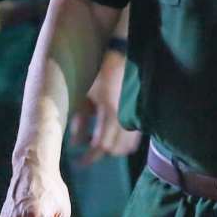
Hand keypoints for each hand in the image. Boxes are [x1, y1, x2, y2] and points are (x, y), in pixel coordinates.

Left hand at [68, 50, 138, 165]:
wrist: (123, 53)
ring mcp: (135, 114)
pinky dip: (125, 141)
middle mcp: (125, 116)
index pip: (101, 145)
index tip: (79, 162)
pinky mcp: (141, 112)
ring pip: (128, 144)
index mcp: (110, 112)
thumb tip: (75, 144)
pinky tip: (115, 137)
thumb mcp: (85, 95)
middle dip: (100, 154)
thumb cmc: (99, 73)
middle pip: (115, 148)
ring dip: (114, 149)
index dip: (89, 157)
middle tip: (88, 155)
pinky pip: (135, 134)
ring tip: (101, 146)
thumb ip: (80, 120)